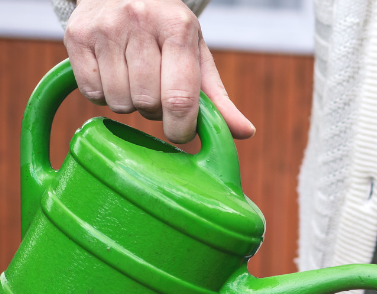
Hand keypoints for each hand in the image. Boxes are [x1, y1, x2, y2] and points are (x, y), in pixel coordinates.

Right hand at [64, 0, 254, 143]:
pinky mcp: (76, 36)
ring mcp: (105, 28)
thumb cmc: (168, 32)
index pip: (180, 98)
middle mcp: (140, 22)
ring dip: (130, 105)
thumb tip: (246, 133)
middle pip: (148, 103)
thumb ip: (219, 98)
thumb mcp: (197, 56)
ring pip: (119, 101)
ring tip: (136, 82)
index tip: (181, 132)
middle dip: (156, 112)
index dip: (181, 128)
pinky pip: (92, 92)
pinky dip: (105, 96)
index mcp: (178, 28)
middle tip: (157, 94)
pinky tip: (114, 76)